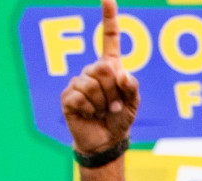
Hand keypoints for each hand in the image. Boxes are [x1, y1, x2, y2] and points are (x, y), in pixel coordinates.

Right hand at [60, 1, 138, 154]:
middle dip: (113, 90)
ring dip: (102, 103)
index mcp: (110, 67)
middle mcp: (92, 70)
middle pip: (103, 68)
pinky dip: (90, 109)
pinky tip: (89, 114)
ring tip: (102, 111)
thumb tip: (120, 73)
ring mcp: (78, 82)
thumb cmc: (120, 119)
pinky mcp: (68, 96)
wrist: (106, 141)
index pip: (109, 38)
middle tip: (113, 104)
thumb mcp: (134, 104)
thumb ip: (132, 87)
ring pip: (92, 85)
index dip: (109, 18)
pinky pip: (81, 96)